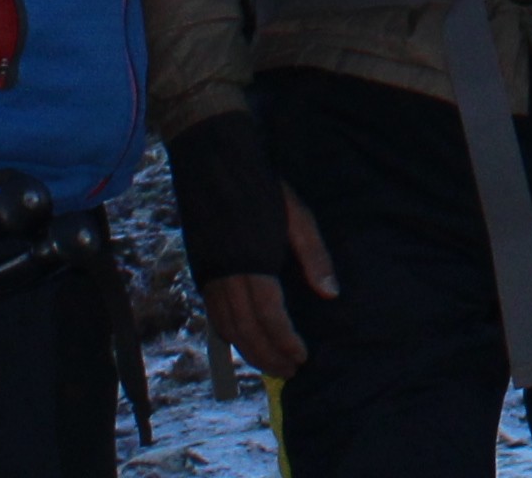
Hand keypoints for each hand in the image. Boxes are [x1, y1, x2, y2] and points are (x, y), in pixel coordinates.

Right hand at [198, 192, 336, 382]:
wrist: (214, 160)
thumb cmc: (263, 186)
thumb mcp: (298, 215)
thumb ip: (314, 256)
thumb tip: (330, 293)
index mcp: (252, 262)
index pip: (268, 316)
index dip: (285, 341)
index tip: (302, 357)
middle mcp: (226, 275)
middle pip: (244, 330)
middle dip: (267, 356)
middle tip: (289, 372)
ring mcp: (209, 274)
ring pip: (225, 327)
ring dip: (248, 351)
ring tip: (271, 364)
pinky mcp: (201, 270)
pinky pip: (213, 315)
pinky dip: (229, 336)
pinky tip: (245, 341)